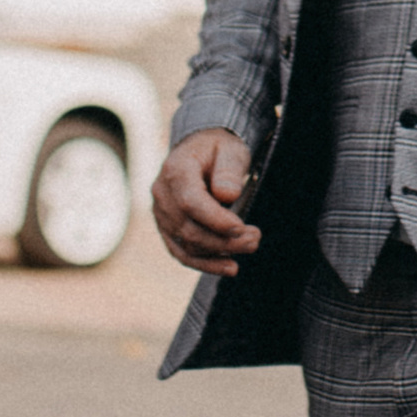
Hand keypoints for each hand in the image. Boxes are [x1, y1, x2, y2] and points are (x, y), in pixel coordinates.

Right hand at [152, 127, 255, 274]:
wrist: (200, 152)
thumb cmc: (218, 149)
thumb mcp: (230, 150)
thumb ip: (229, 170)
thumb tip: (227, 195)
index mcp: (176, 170)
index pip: (190, 202)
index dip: (215, 219)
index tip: (241, 227)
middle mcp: (162, 194)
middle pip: (189, 228)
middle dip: (224, 240)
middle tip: (255, 238)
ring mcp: (162, 214)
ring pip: (186, 244)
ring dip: (220, 252)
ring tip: (250, 245)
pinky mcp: (167, 229)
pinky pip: (182, 253)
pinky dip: (206, 264)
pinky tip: (230, 267)